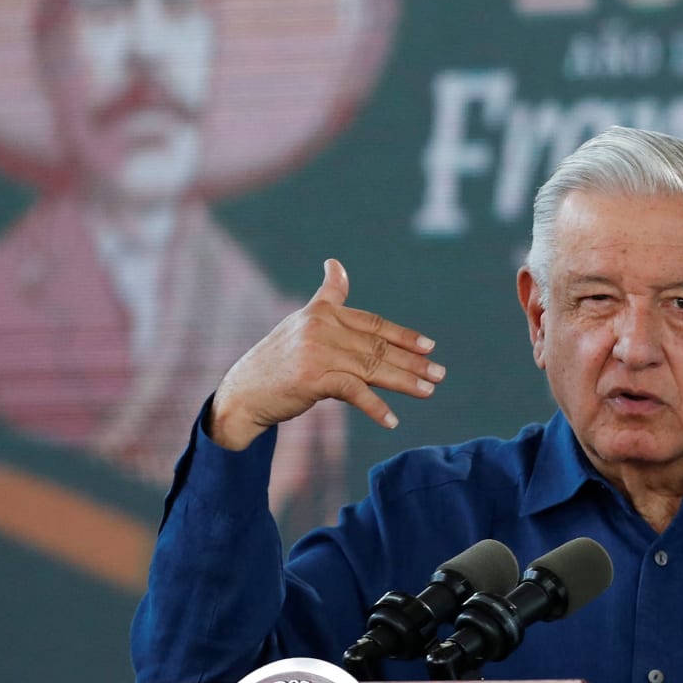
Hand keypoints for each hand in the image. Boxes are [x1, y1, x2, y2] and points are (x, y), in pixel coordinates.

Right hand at [209, 259, 442, 450]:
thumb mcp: (301, 324)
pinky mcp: (313, 378)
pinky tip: (392, 420)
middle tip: (439, 374)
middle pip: (377, 346)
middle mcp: (321, 327)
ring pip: (372, 367)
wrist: (242, 394)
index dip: (403, 335)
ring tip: (428, 391)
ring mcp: (317, 352)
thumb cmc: (276, 361)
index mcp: (322, 312)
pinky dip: (375, 407)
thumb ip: (326, 297)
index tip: (429, 346)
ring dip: (405, 381)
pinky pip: (354, 391)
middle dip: (412, 361)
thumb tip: (336, 263)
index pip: (372, 323)